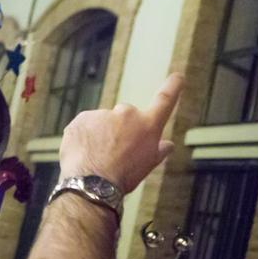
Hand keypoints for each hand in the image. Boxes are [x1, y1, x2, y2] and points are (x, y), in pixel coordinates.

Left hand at [58, 73, 182, 194]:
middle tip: (115, 151)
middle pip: (124, 116)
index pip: (164, 101)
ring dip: (100, 133)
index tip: (177, 76)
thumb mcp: (148, 165)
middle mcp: (126, 113)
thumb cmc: (124, 176)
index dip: (172, 87)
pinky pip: (83, 127)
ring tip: (98, 156)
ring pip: (101, 122)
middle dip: (120, 129)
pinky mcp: (80, 119)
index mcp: (147, 125)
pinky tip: (84, 153)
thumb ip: (158, 150)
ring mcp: (102, 114)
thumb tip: (167, 145)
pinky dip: (83, 137)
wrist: (93, 183)